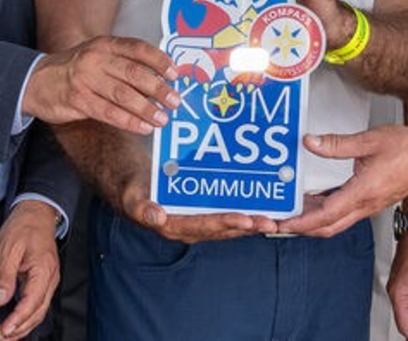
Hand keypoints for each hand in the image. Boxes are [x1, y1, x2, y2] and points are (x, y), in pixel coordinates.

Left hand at [0, 200, 60, 339]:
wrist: (36, 213)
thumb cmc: (23, 226)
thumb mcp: (8, 247)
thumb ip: (5, 275)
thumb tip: (0, 300)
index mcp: (43, 269)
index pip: (33, 301)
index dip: (18, 319)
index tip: (3, 331)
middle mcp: (50, 278)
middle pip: (37, 313)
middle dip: (17, 330)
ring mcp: (47, 281)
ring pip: (38, 313)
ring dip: (20, 328)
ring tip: (0, 337)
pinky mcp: (42, 282)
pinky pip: (36, 306)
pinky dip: (24, 320)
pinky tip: (12, 327)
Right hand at [23, 34, 179, 133]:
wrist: (37, 80)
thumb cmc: (77, 69)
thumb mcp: (99, 55)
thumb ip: (125, 62)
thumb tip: (160, 79)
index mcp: (106, 44)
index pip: (138, 48)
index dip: (159, 60)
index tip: (175, 73)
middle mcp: (96, 59)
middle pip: (134, 73)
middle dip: (158, 88)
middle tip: (175, 100)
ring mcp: (86, 80)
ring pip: (123, 95)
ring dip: (146, 108)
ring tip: (163, 118)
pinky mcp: (78, 100)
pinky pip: (109, 113)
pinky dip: (129, 121)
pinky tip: (143, 127)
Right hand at [118, 176, 278, 241]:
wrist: (131, 180)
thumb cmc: (132, 188)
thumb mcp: (132, 196)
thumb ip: (142, 207)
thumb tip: (156, 216)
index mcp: (174, 225)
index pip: (205, 226)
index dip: (227, 224)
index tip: (247, 220)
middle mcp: (189, 226)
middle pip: (223, 227)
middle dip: (248, 225)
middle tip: (271, 222)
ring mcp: (197, 219)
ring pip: (228, 221)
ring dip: (251, 219)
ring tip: (275, 217)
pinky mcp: (202, 210)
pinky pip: (226, 211)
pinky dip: (244, 209)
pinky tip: (263, 203)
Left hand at [274, 125, 407, 236]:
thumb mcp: (369, 140)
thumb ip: (337, 144)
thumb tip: (311, 143)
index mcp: (364, 192)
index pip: (325, 216)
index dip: (301, 222)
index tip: (283, 224)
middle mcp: (367, 205)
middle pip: (328, 227)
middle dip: (303, 228)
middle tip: (282, 222)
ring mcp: (371, 206)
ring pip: (337, 222)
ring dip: (315, 220)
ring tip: (295, 209)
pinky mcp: (374, 201)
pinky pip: (347, 213)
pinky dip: (328, 210)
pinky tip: (318, 199)